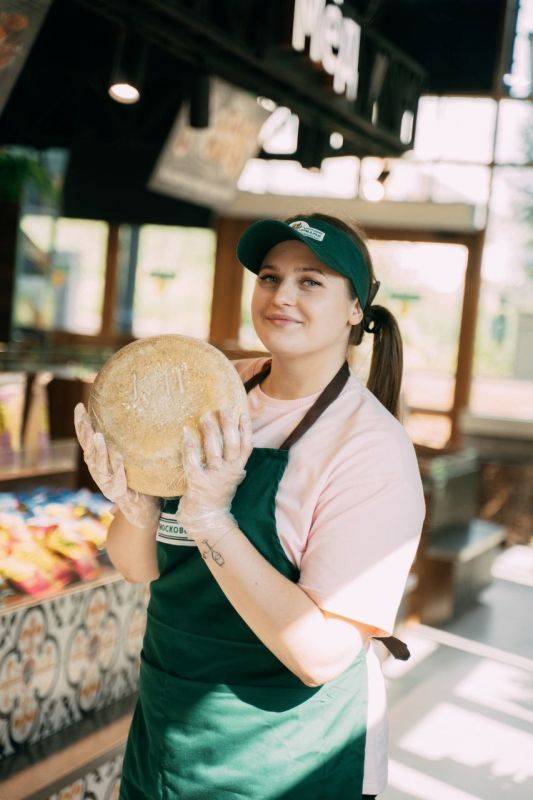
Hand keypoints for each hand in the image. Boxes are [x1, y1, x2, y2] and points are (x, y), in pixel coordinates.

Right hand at [73, 403, 159, 528]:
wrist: (142, 514)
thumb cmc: (138, 483)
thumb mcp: (131, 460)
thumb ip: (127, 444)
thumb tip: (133, 415)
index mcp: (100, 464)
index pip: (87, 441)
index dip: (81, 425)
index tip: (79, 406)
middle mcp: (100, 474)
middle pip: (88, 451)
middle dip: (84, 433)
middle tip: (82, 414)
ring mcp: (108, 486)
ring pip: (99, 467)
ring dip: (98, 451)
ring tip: (98, 435)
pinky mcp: (120, 496)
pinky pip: (118, 483)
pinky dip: (118, 471)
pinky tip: (121, 459)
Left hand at [177, 408, 252, 539]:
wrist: (207, 517)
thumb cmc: (217, 491)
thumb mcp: (231, 475)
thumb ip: (233, 459)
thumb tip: (233, 433)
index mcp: (237, 469)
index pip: (246, 447)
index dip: (246, 429)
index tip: (242, 413)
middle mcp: (228, 473)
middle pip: (232, 446)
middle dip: (229, 426)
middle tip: (224, 409)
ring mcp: (213, 478)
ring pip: (214, 452)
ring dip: (211, 433)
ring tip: (206, 417)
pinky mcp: (197, 482)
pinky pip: (193, 461)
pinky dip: (190, 446)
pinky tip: (186, 432)